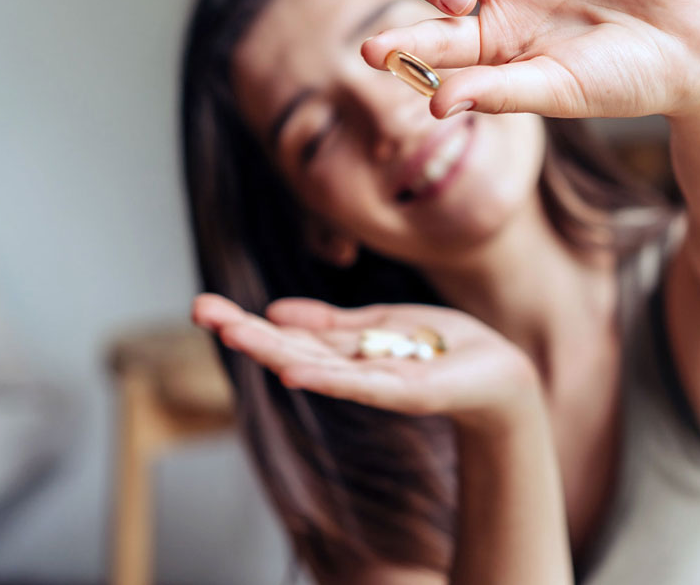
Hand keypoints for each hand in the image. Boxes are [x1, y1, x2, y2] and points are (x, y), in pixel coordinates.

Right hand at [191, 294, 541, 431]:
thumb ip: (332, 322)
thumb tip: (276, 311)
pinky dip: (325, 376)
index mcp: (345, 350)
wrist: (500, 374)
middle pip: (289, 347)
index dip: (246, 320)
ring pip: (315, 364)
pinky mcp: (406, 392)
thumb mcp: (382, 324)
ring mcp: (375, 383)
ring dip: (272, 349)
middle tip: (198, 310)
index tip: (203, 306)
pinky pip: (359, 384)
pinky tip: (291, 369)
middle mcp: (351, 369)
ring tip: (232, 333)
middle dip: (244, 330)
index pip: (286, 334)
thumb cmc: (445, 348)